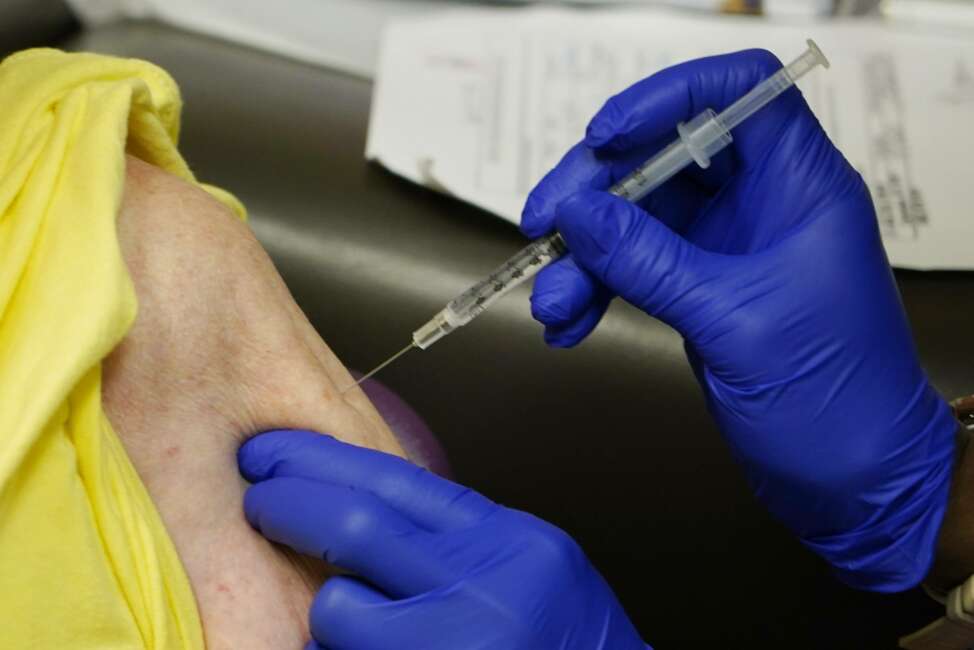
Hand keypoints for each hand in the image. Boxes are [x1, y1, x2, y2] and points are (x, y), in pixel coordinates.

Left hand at [238, 430, 647, 649]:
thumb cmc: (572, 639)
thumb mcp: (528, 560)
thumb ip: (459, 533)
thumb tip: (373, 501)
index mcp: (508, 543)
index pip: (398, 481)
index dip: (323, 461)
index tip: (275, 453)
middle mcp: (483, 591)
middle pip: (356, 528)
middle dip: (291, 507)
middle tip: (259, 500)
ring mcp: (452, 648)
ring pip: (338, 612)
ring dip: (327, 609)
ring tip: (347, 615)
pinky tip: (359, 647)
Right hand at [521, 49, 956, 590]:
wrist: (854, 483)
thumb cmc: (829, 399)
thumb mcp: (731, 321)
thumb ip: (648, 261)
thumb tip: (574, 211)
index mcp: (799, 186)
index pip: (738, 94)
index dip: (667, 97)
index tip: (604, 135)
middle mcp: (762, 204)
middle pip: (665, 155)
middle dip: (595, 189)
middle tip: (541, 224)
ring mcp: (727, 247)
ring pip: (638, 215)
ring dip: (584, 254)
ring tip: (552, 303)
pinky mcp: (701, 289)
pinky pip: (634, 266)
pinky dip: (597, 288)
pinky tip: (569, 323)